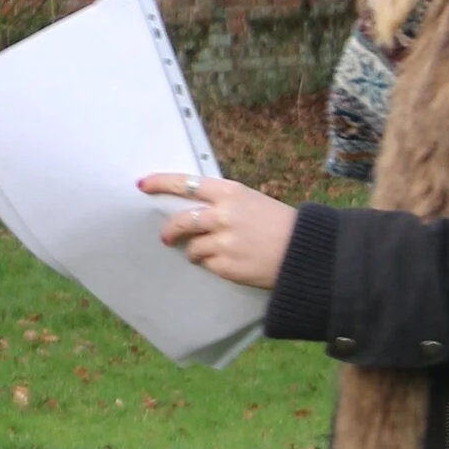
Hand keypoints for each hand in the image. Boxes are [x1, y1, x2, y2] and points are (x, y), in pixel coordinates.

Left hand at [138, 172, 296, 288]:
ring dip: (196, 251)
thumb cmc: (280, 225)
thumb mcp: (253, 202)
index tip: (143, 185)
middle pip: (181, 221)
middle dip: (170, 231)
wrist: (306, 252)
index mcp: (231, 193)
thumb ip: (223, 203)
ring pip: (192, 247)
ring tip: (214, 253)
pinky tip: (233, 262)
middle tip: (167, 238)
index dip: (161, 183)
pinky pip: (208, 264)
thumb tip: (193, 210)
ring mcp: (223, 241)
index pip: (186, 184)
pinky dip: (214, 265)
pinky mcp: (225, 265)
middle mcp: (223, 215)